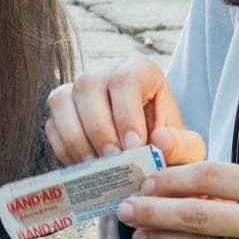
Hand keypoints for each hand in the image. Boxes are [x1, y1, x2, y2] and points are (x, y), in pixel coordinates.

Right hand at [46, 55, 206, 166]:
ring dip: (77, 139)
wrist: (149, 157)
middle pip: (88, 86)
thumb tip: (160, 140)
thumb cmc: (168, 148)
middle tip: (113, 162)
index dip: (126, 113)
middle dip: (99, 129)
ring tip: (97, 168)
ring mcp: (77, 89)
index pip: (125, 79)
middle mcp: (105, 71)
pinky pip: (52, 124)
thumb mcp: (187, 149)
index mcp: (140, 70)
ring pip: (63, 101)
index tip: (134, 147)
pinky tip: (84, 169)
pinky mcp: (61, 111)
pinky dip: (65, 149)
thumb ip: (182, 146)